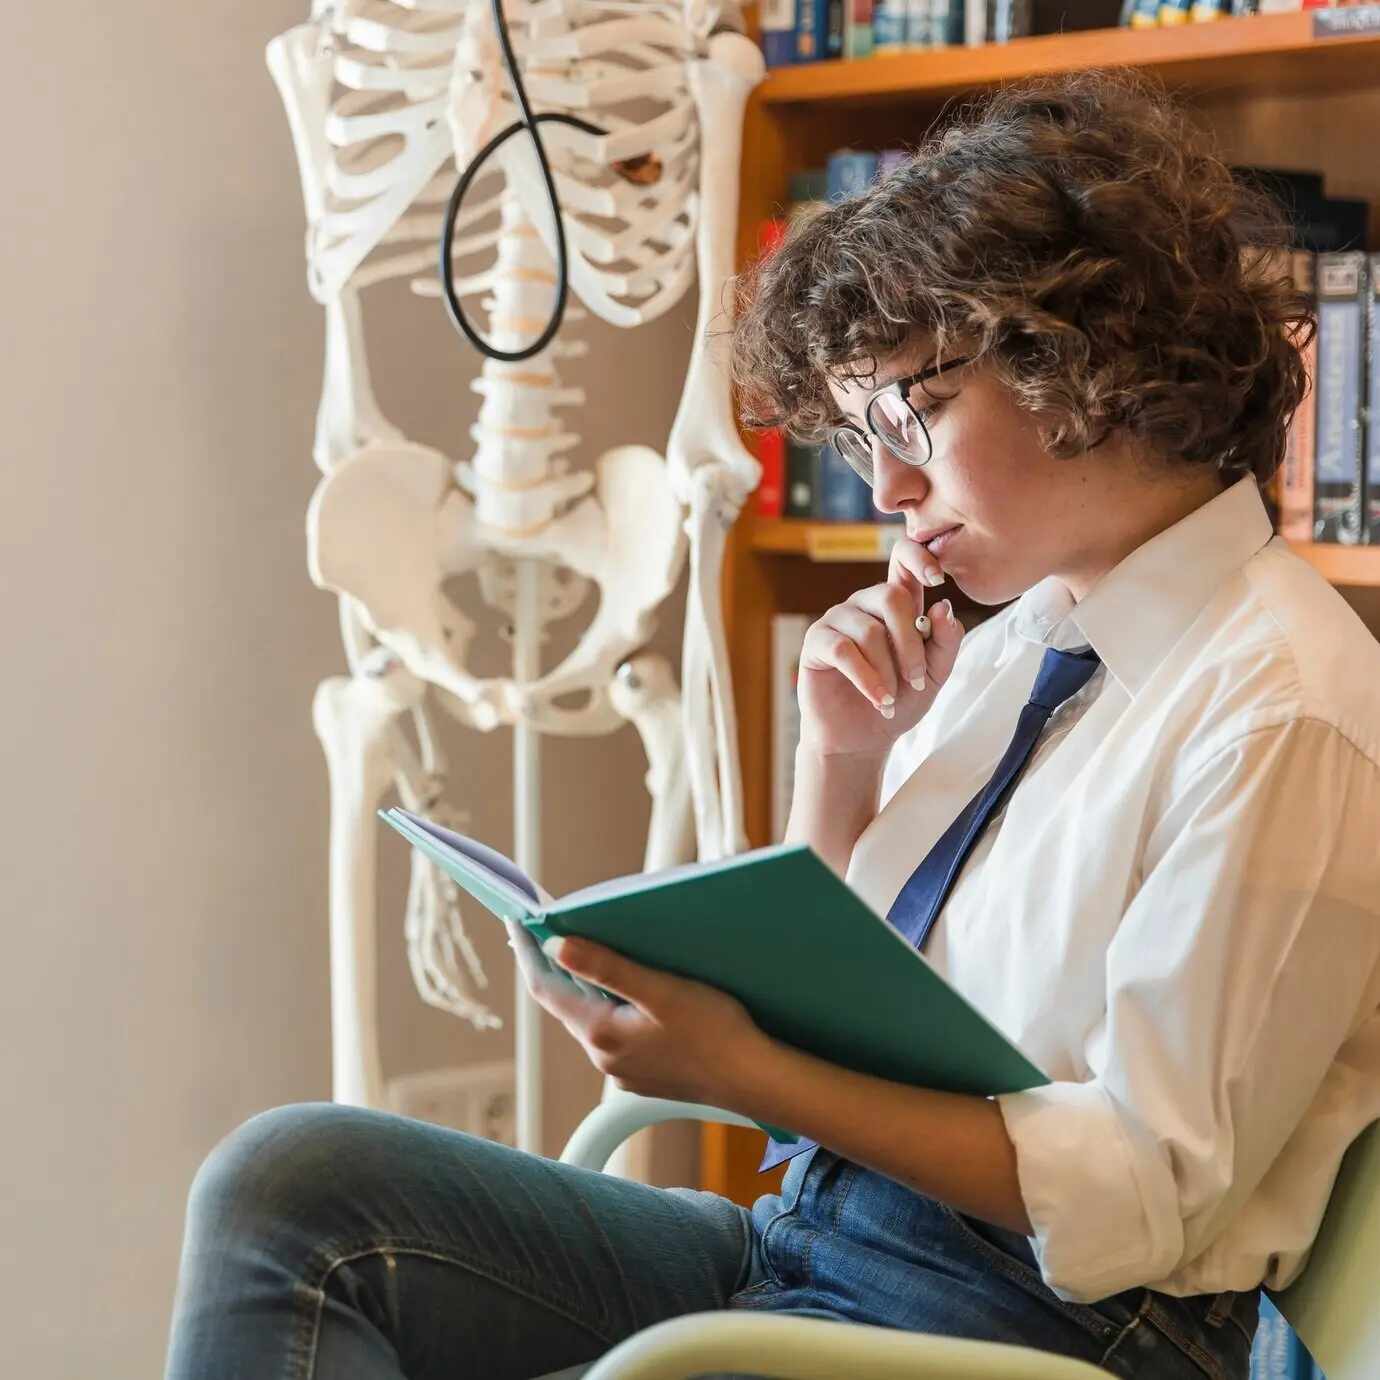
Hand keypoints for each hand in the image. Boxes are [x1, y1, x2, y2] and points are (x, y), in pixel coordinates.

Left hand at [507, 923, 767, 1106]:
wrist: (754, 1079)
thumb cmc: (714, 1031)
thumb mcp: (660, 990)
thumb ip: (607, 968)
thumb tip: (556, 945)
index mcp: (600, 1033)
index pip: (545, 988)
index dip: (529, 952)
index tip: (517, 921)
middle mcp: (603, 1057)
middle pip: (567, 1003)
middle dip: (559, 965)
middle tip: (554, 925)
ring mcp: (623, 1071)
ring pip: (593, 1018)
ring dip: (589, 987)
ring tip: (595, 951)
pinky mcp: (644, 1076)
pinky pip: (616, 1034)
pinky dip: (613, 1007)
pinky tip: (634, 992)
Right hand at [797, 537, 964, 759]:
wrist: (861, 739)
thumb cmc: (898, 702)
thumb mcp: (933, 675)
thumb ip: (944, 643)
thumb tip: (943, 607)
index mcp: (895, 604)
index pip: (902, 560)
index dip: (919, 558)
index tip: (938, 579)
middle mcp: (864, 604)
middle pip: (891, 597)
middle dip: (910, 643)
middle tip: (917, 679)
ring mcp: (838, 620)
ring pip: (869, 630)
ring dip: (888, 670)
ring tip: (892, 698)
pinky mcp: (816, 643)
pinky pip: (844, 651)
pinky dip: (866, 679)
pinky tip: (879, 700)